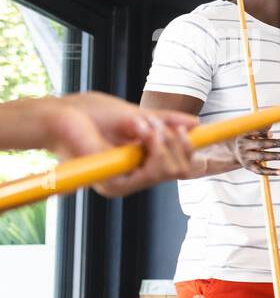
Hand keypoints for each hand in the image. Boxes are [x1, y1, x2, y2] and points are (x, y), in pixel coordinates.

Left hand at [43, 92, 196, 196]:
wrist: (61, 115)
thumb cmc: (90, 114)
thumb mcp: (139, 115)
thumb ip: (167, 121)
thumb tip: (196, 123)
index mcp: (140, 162)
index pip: (178, 165)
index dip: (191, 151)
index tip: (200, 133)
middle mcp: (134, 176)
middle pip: (181, 170)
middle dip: (180, 143)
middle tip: (167, 125)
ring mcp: (125, 182)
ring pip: (171, 171)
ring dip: (167, 142)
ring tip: (149, 126)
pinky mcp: (116, 183)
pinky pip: (154, 171)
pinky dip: (156, 147)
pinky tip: (145, 131)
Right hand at [233, 130, 279, 176]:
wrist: (234, 153)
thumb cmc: (249, 140)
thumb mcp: (251, 132)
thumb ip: (262, 128)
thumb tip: (271, 121)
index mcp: (244, 136)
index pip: (254, 133)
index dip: (263, 133)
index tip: (272, 134)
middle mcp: (244, 147)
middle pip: (260, 144)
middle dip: (275, 143)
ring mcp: (246, 158)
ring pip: (262, 157)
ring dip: (276, 156)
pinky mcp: (250, 167)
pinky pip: (261, 170)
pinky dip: (271, 171)